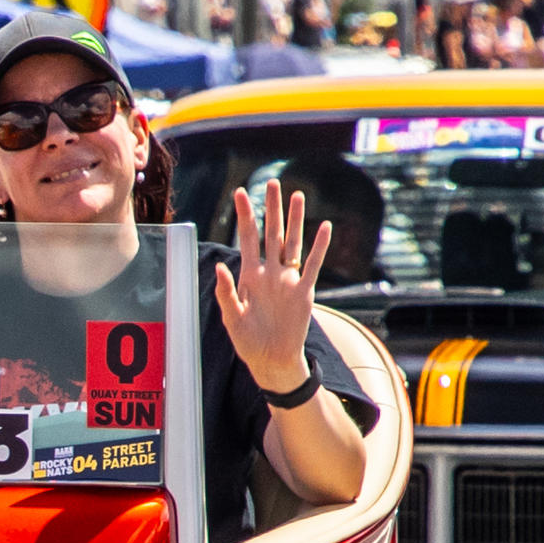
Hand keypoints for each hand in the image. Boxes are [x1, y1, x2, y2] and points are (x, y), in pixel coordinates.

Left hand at [210, 180, 332, 390]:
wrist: (271, 360)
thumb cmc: (248, 342)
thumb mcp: (232, 318)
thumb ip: (226, 293)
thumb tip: (220, 267)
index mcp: (249, 276)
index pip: (247, 238)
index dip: (244, 215)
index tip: (240, 193)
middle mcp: (270, 273)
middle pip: (271, 233)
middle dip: (271, 208)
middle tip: (272, 182)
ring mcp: (288, 281)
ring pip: (293, 243)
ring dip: (295, 220)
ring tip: (298, 195)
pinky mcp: (304, 293)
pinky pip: (313, 266)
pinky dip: (319, 247)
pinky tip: (324, 227)